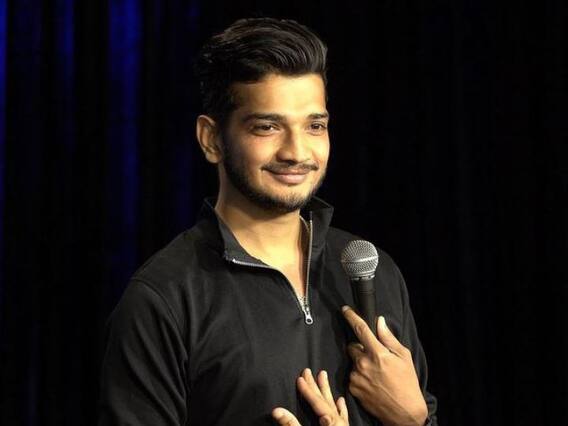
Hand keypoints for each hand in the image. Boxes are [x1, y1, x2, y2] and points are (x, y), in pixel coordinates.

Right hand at [272, 368, 348, 425]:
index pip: (316, 402)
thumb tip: (276, 410)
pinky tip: (340, 399)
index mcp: (330, 422)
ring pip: (334, 405)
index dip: (307, 390)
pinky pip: (343, 417)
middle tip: (308, 371)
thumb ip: (291, 424)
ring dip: (327, 391)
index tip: (299, 378)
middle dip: (315, 385)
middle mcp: (338, 422)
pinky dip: (341, 407)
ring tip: (323, 376)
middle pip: (325, 400)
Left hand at [342, 306, 427, 425]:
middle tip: (374, 357)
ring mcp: (356, 376)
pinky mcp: (352, 388)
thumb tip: (379, 322)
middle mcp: (363, 363)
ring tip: (376, 374)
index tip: (345, 310)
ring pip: (353, 362)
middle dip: (360, 348)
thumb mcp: (404, 357)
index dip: (351, 316)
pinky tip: (372, 383)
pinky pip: (352, 375)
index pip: (360, 329)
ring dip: (360, 363)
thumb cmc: (407, 384)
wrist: (404, 412)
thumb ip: (388, 338)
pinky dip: (359, 376)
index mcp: (377, 353)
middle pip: (352, 346)